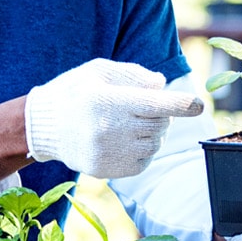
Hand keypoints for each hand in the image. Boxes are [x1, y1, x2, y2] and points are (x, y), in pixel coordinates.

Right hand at [24, 60, 203, 178]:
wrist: (43, 126)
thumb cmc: (75, 91)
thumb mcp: (100, 70)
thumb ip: (134, 74)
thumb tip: (162, 85)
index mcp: (108, 101)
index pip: (155, 104)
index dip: (181, 104)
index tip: (198, 105)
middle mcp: (109, 129)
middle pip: (160, 124)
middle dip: (163, 114)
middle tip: (148, 106)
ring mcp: (108, 153)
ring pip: (154, 144)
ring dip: (154, 132)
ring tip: (133, 121)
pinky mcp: (107, 170)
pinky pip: (143, 161)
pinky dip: (144, 149)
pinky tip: (126, 138)